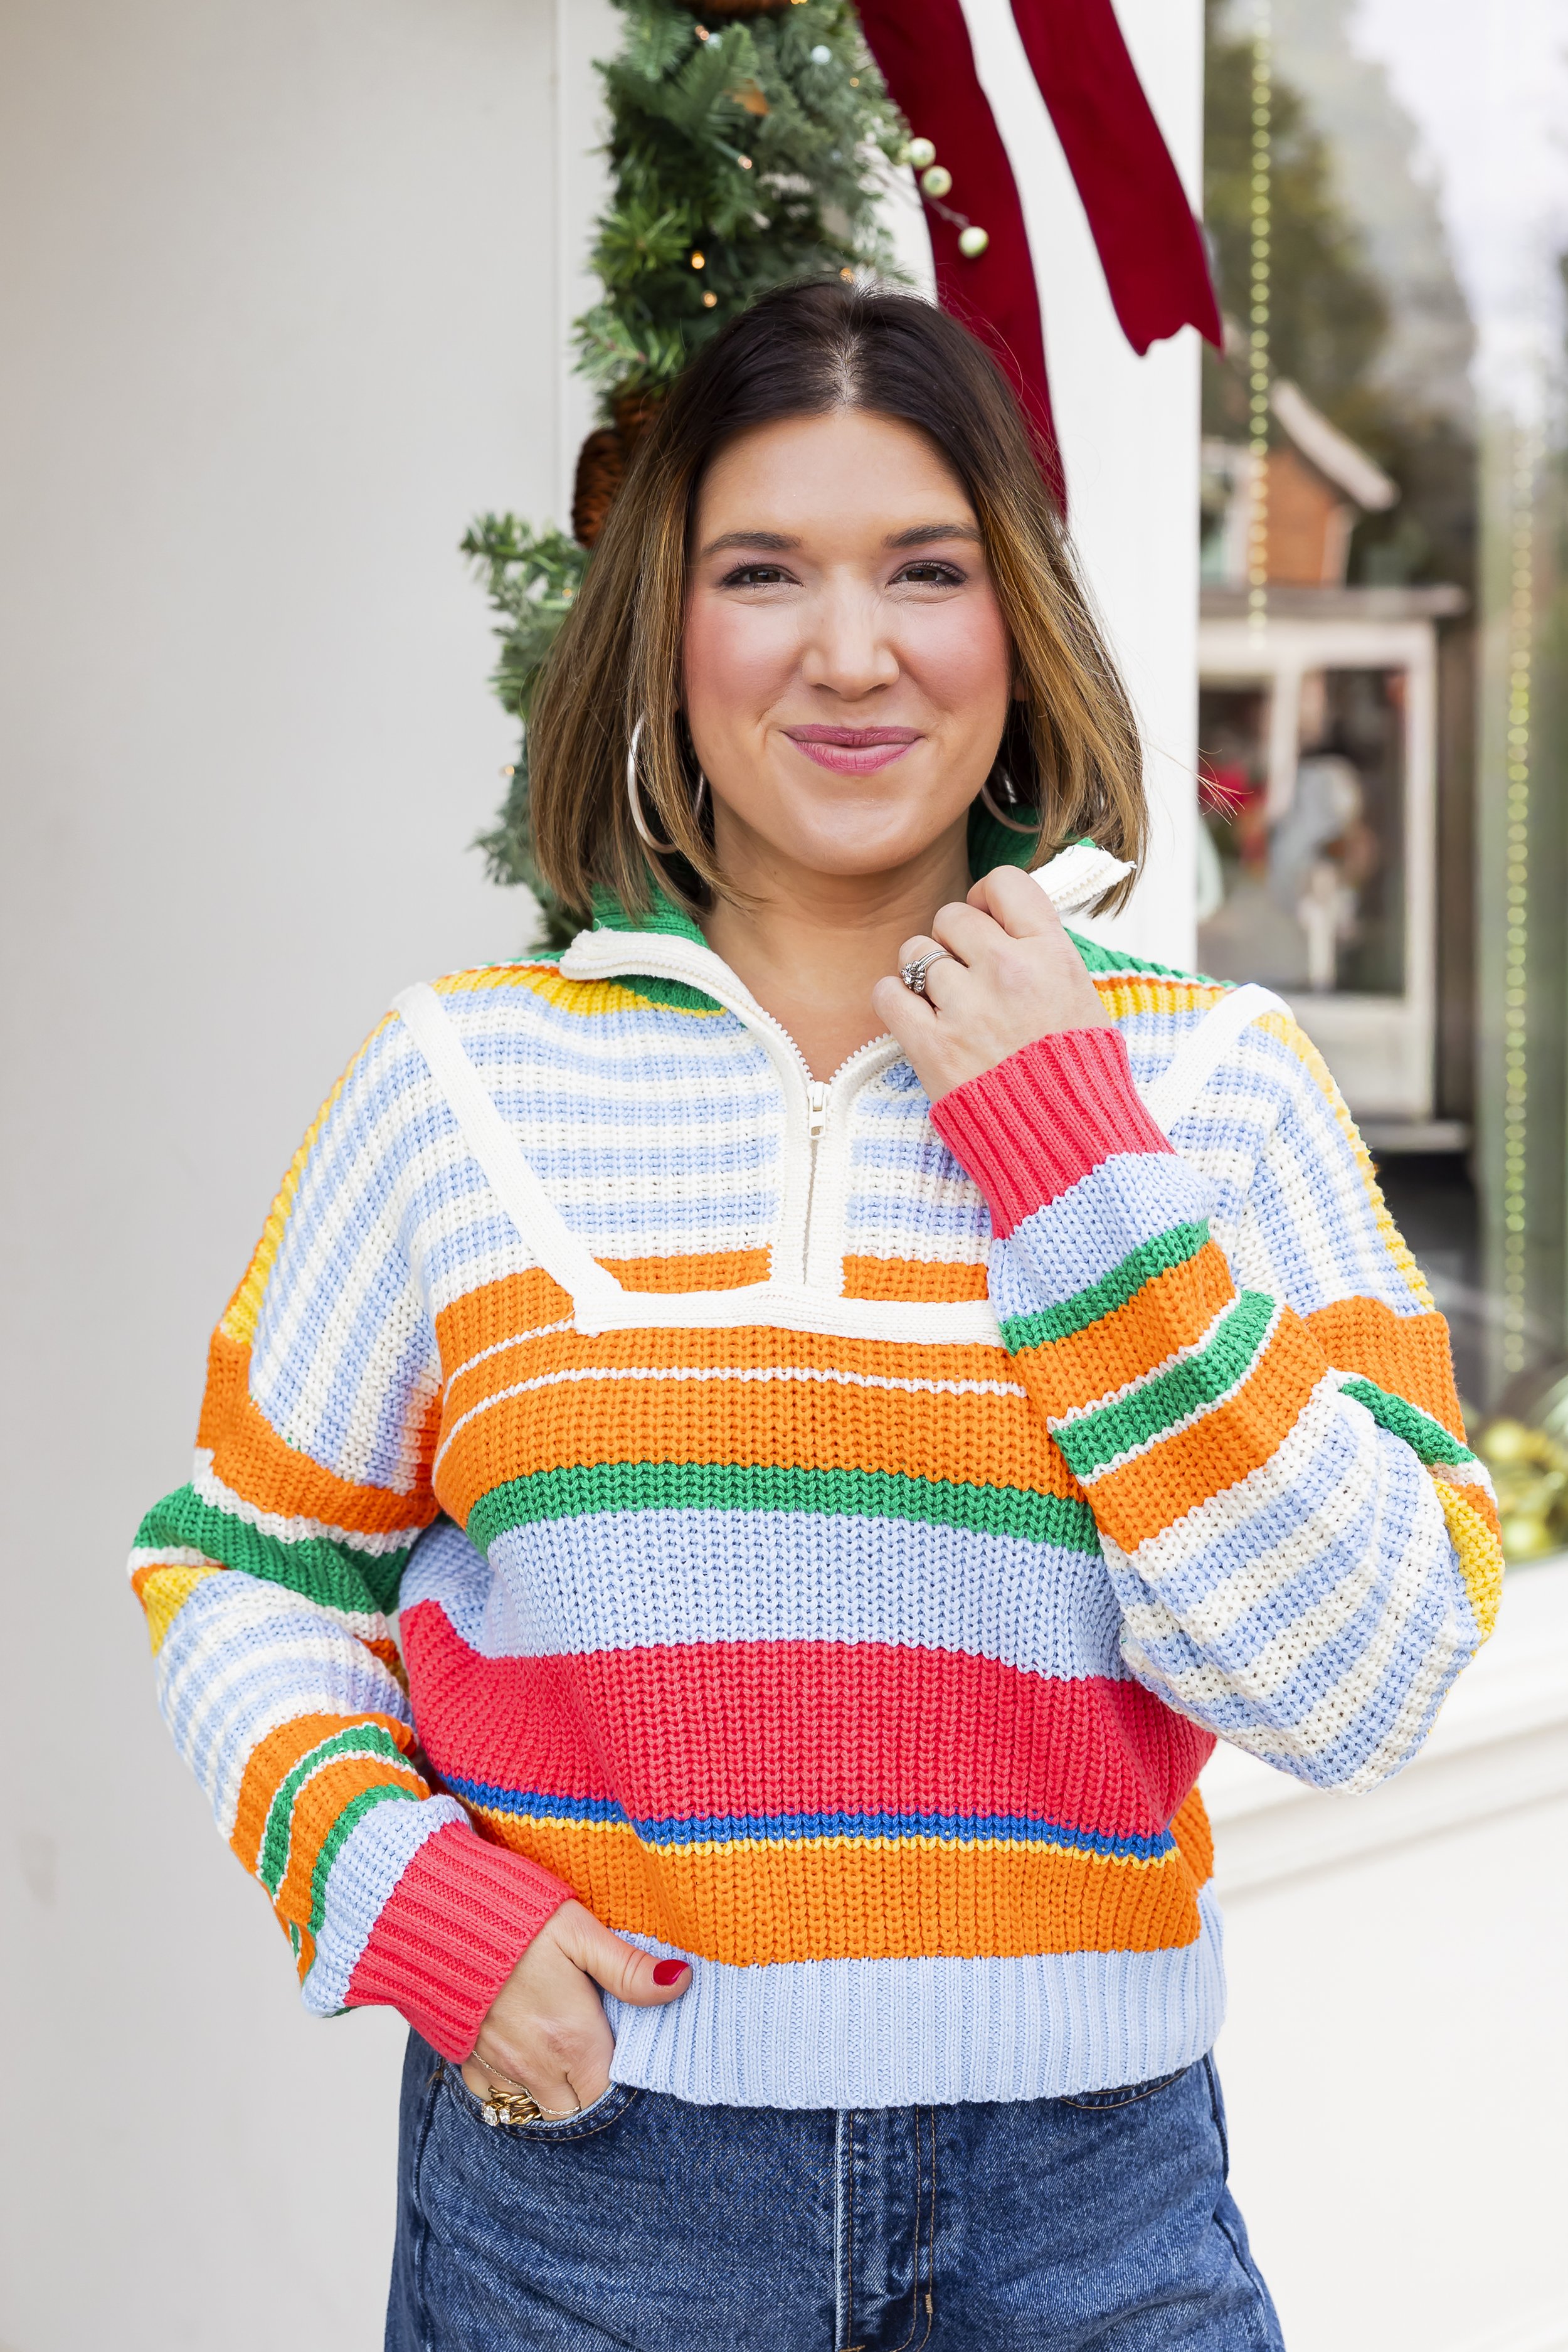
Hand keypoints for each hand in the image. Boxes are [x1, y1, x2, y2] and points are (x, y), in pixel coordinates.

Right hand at [460, 1900, 689, 2112]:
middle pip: (575, 2112)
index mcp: (572, 2039)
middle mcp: (536, 2066)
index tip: (625, 2055)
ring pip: (535, 2110)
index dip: (621, 2083)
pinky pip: (495, 2098)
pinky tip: (522, 2054)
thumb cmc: (511, 1918)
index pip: (608, 2097)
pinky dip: (513, 2088)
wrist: (431, 1915)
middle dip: (588, 2093)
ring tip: (561, 2056)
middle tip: (596, 2053)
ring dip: (552, 2094)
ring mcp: (496, 2068)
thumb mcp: (579, 1931)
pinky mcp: (465, 2061)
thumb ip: (628, 1967)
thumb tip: (680, 1982)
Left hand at [871, 864, 1110, 1099]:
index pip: (1004, 884)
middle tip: (965, 975)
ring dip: (923, 974)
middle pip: (950, 917)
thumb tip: (1002, 922)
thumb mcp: (1082, 998)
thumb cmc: (1079, 1076)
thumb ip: (1043, 955)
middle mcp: (1007, 971)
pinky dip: (895, 1001)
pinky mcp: (931, 1046)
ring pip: (915, 953)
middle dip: (953, 941)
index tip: (985, 920)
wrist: (1070, 1145)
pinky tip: (916, 1018)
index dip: (986, 898)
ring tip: (946, 1005)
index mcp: (1051, 954)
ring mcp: (966, 1008)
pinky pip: (887, 993)